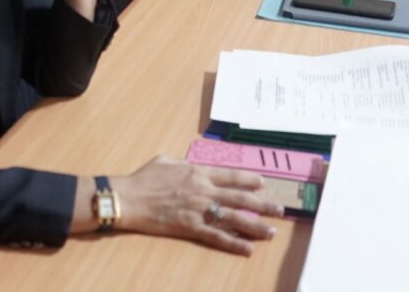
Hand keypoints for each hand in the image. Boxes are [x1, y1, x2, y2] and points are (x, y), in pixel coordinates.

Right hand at [115, 156, 283, 255]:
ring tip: (271, 231)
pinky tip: (248, 248)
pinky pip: (217, 237)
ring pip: (234, 218)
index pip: (231, 175)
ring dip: (255, 225)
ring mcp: (199, 209)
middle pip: (240, 197)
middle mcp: (204, 190)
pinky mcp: (191, 227)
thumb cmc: (144, 178)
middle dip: (262, 204)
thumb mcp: (166, 161)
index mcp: (198, 171)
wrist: (129, 198)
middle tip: (279, 209)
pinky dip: (234, 243)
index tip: (263, 183)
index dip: (250, 179)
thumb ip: (185, 164)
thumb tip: (193, 166)